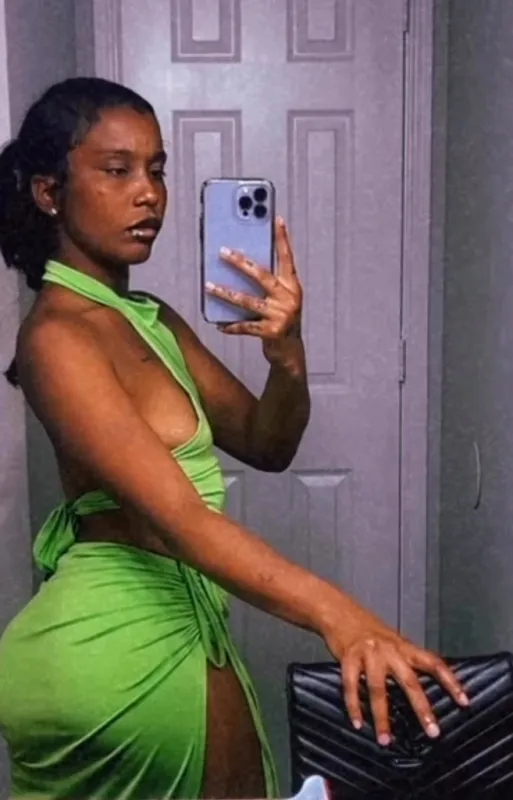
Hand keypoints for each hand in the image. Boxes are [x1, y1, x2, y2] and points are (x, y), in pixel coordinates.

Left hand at [205, 216, 302, 364]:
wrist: (290, 352)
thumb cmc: (281, 320)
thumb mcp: (281, 299)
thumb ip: (269, 282)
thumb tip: (241, 264)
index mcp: (292, 286)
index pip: (287, 258)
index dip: (282, 239)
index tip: (276, 219)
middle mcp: (289, 298)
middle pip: (261, 275)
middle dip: (240, 262)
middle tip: (222, 252)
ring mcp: (280, 316)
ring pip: (247, 300)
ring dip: (225, 293)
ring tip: (208, 286)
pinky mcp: (271, 332)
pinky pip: (245, 326)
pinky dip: (231, 326)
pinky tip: (219, 325)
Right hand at [323, 613, 468, 745]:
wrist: (340, 612)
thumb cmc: (368, 630)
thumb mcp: (392, 641)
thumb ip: (405, 660)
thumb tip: (420, 688)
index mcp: (404, 647)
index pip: (433, 663)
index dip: (450, 681)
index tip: (464, 701)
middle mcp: (389, 650)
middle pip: (409, 681)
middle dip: (421, 708)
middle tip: (432, 731)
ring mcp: (369, 653)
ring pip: (377, 689)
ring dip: (381, 718)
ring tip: (385, 740)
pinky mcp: (349, 657)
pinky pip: (351, 686)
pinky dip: (354, 706)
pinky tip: (358, 723)